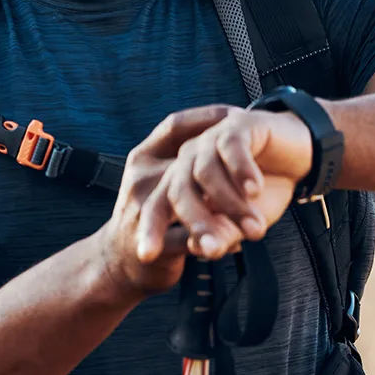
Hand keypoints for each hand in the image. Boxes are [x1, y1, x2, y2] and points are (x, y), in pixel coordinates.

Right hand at [99, 106, 282, 297]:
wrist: (116, 259)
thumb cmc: (150, 210)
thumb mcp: (157, 176)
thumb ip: (184, 158)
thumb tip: (226, 127)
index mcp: (143, 157)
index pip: (174, 126)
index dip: (207, 118)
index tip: (239, 115)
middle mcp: (140, 179)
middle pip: (187, 164)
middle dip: (227, 169)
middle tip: (259, 167)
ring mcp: (142, 211)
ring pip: (190, 205)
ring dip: (225, 212)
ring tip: (255, 221)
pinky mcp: (150, 246)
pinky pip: (190, 242)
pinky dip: (216, 242)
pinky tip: (236, 245)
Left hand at [136, 106, 312, 264]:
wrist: (299, 154)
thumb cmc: (264, 191)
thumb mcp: (242, 221)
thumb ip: (222, 233)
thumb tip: (199, 248)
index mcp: (182, 181)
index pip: (158, 206)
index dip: (151, 230)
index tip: (146, 257)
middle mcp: (189, 158)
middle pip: (177, 189)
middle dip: (194, 221)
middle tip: (212, 251)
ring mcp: (210, 139)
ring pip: (205, 172)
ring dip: (231, 204)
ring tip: (256, 230)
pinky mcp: (237, 125)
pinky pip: (231, 147)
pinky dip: (241, 170)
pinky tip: (255, 190)